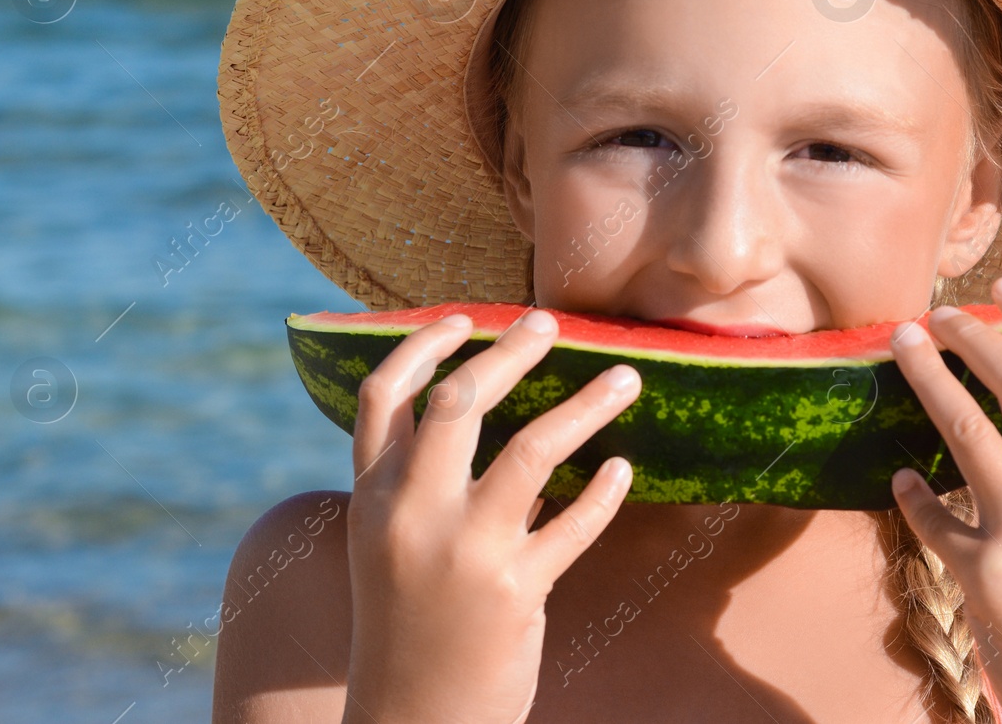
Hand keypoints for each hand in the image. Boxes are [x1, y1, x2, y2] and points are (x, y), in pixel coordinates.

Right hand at [342, 307, 640, 723]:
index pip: (384, 396)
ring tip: (628, 376)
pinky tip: (622, 468)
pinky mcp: (515, 591)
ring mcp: (465, 553)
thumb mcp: (387, 544)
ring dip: (588, 405)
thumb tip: (475, 408)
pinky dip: (604, 491)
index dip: (422, 346)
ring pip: (532, 450)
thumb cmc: (407, 621)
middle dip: (511, 352)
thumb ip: (415, 481)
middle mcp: (412, 515)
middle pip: (461, 403)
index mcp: (372, 497)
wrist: (411, 718)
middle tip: (552, 322)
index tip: (467, 318)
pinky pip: (574, 525)